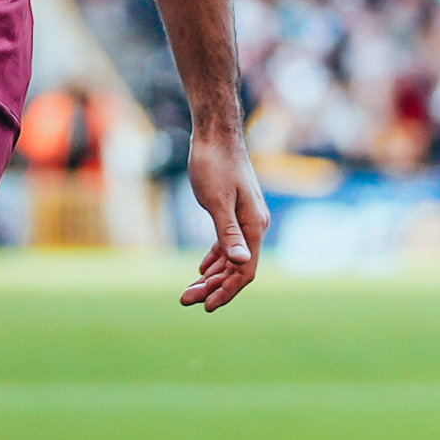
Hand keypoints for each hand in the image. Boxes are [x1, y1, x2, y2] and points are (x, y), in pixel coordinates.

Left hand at [179, 121, 267, 314]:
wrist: (215, 133)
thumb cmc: (214, 164)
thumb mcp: (217, 201)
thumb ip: (228, 233)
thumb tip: (241, 263)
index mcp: (254, 226)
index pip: (244, 271)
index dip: (226, 292)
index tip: (205, 307)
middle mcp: (254, 226)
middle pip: (236, 268)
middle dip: (213, 287)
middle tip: (185, 300)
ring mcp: (245, 218)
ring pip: (231, 258)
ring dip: (211, 276)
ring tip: (188, 291)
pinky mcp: (234, 211)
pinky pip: (228, 244)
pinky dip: (215, 259)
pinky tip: (202, 269)